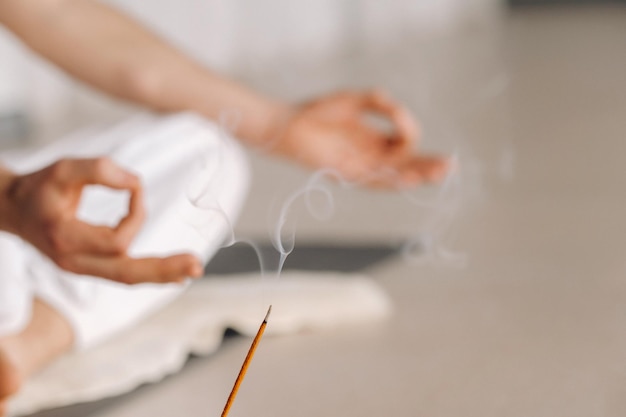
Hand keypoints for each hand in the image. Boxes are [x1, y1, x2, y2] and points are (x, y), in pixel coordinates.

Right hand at [0, 158, 201, 283]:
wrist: (12, 209)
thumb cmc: (40, 187)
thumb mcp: (65, 168)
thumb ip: (100, 170)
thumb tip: (137, 184)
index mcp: (65, 239)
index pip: (116, 239)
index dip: (135, 213)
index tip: (135, 186)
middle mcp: (73, 262)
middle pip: (126, 273)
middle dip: (163, 269)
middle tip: (197, 266)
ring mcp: (80, 268)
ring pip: (127, 277)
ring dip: (161, 273)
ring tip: (192, 269)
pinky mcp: (89, 266)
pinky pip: (123, 274)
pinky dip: (148, 272)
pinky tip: (173, 274)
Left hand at [274, 90, 450, 187]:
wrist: (288, 125)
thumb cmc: (317, 112)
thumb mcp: (355, 100)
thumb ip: (380, 102)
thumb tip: (401, 114)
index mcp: (374, 141)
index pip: (405, 144)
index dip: (408, 130)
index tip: (398, 113)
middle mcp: (370, 158)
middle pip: (406, 165)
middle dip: (428, 166)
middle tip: (450, 166)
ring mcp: (360, 168)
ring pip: (394, 177)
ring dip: (416, 176)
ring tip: (439, 174)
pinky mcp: (346, 175)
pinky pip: (373, 181)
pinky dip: (391, 180)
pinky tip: (408, 179)